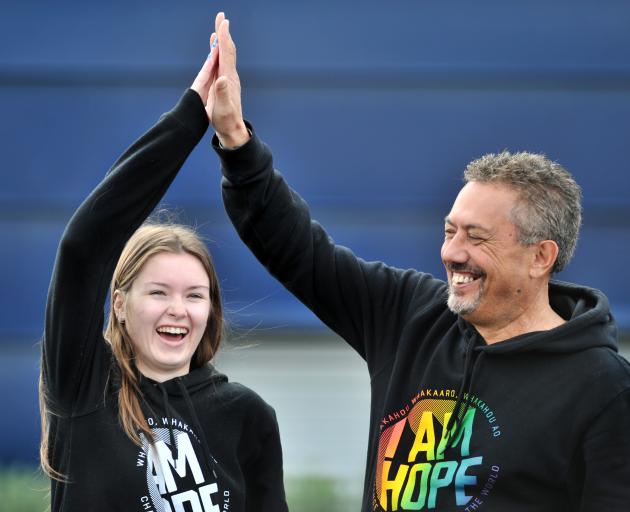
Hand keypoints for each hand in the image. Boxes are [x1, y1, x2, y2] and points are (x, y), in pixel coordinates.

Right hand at [191, 12, 249, 148]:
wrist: (232, 130)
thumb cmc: (225, 121)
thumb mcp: (222, 109)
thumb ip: (221, 94)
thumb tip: (222, 79)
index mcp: (228, 79)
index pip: (226, 54)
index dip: (224, 37)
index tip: (223, 22)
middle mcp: (230, 76)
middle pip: (227, 50)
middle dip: (224, 33)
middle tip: (221, 16)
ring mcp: (229, 80)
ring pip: (226, 55)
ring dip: (222, 40)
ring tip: (218, 28)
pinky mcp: (226, 84)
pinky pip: (223, 63)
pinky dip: (219, 52)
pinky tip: (217, 50)